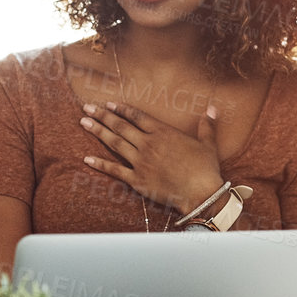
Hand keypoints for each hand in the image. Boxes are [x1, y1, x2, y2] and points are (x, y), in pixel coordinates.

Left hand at [80, 101, 224, 215]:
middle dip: (102, 115)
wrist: (201, 193)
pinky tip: (87, 159)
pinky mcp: (137, 180)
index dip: (122, 109)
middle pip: (121, 126)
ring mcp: (141, 162)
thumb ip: (206, 125)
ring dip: (98, 131)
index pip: (137, 116)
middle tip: (87, 107)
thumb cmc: (206, 169)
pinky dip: (100, 164)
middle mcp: (148, 144)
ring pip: (115, 143)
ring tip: (84, 122)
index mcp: (163, 133)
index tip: (110, 103)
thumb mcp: (208, 144)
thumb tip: (212, 109)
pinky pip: (115, 170)